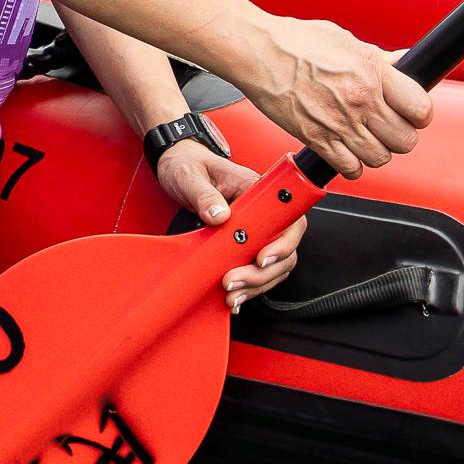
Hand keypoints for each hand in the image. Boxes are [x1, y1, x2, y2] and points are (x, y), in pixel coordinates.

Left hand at [154, 142, 302, 311]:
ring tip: (232, 295)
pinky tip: (235, 298)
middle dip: (261, 272)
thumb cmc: (187, 164)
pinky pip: (256, 269)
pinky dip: (248, 288)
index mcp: (257, 189)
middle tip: (233, 281)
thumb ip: (204, 194)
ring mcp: (255, 229)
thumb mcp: (190, 176)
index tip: (261, 258)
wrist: (175, 166)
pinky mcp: (242, 243)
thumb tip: (220, 215)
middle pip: (283, 249)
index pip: (288, 219)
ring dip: (255, 285)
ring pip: (272, 265)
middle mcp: (262, 212)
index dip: (283, 243)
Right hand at [223, 16, 429, 175]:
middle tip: (389, 127)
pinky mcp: (317, 140)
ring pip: (381, 158)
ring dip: (377, 151)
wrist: (258, 53)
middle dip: (400, 135)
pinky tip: (347, 151)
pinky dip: (352, 165)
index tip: (413, 113)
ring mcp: (339, 123)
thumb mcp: (346, 41)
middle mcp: (359, 100)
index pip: (420, 108)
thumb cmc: (295, 43)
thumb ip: (379, 59)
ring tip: (367, 139)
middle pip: (405, 140)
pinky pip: (350, 169)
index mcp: (371, 72)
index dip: (419, 113)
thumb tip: (404, 62)